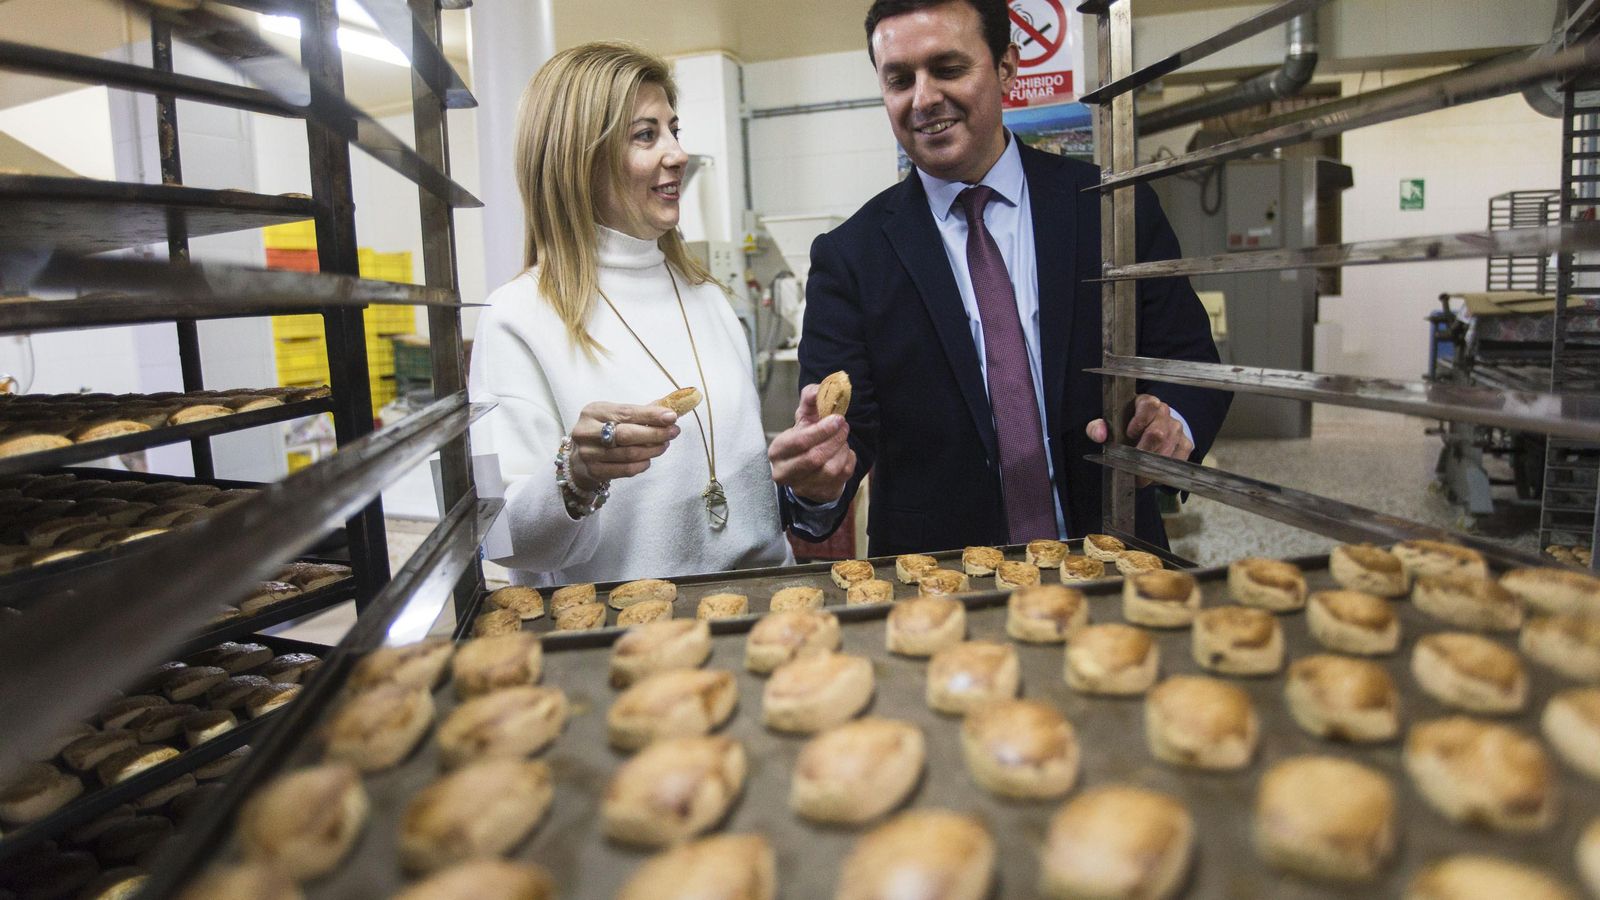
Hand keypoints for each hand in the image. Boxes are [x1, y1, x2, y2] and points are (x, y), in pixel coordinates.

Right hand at [568, 402, 679, 491]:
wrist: (577, 459)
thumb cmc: (601, 432)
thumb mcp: (614, 416)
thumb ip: (640, 412)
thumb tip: (671, 409)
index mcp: (593, 411)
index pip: (626, 412)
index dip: (651, 415)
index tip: (671, 416)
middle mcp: (587, 431)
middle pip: (627, 434)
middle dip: (655, 433)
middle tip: (674, 432)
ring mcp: (588, 453)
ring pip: (629, 454)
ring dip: (652, 449)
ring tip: (664, 445)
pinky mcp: (594, 471)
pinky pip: (626, 470)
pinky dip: (642, 464)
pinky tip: (649, 459)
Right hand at [769, 383, 856, 503]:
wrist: (809, 467)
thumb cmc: (805, 436)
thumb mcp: (804, 416)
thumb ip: (811, 398)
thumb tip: (820, 389)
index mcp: (778, 451)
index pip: (800, 442)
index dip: (821, 430)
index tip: (837, 418)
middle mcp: (785, 472)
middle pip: (815, 457)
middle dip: (834, 439)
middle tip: (844, 426)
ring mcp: (803, 487)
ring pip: (830, 468)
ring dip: (842, 450)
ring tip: (843, 439)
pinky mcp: (820, 494)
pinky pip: (842, 476)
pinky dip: (849, 460)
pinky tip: (845, 452)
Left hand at [1086, 394, 1192, 486]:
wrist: (1146, 431)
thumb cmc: (1124, 426)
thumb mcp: (1109, 424)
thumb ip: (1099, 427)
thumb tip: (1099, 434)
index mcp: (1146, 402)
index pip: (1150, 404)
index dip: (1140, 420)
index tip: (1129, 434)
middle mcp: (1165, 413)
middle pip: (1158, 433)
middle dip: (1142, 453)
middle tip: (1130, 466)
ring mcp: (1177, 429)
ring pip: (1167, 450)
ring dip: (1151, 466)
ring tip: (1137, 476)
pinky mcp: (1185, 444)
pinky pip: (1178, 460)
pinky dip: (1163, 471)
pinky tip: (1151, 474)